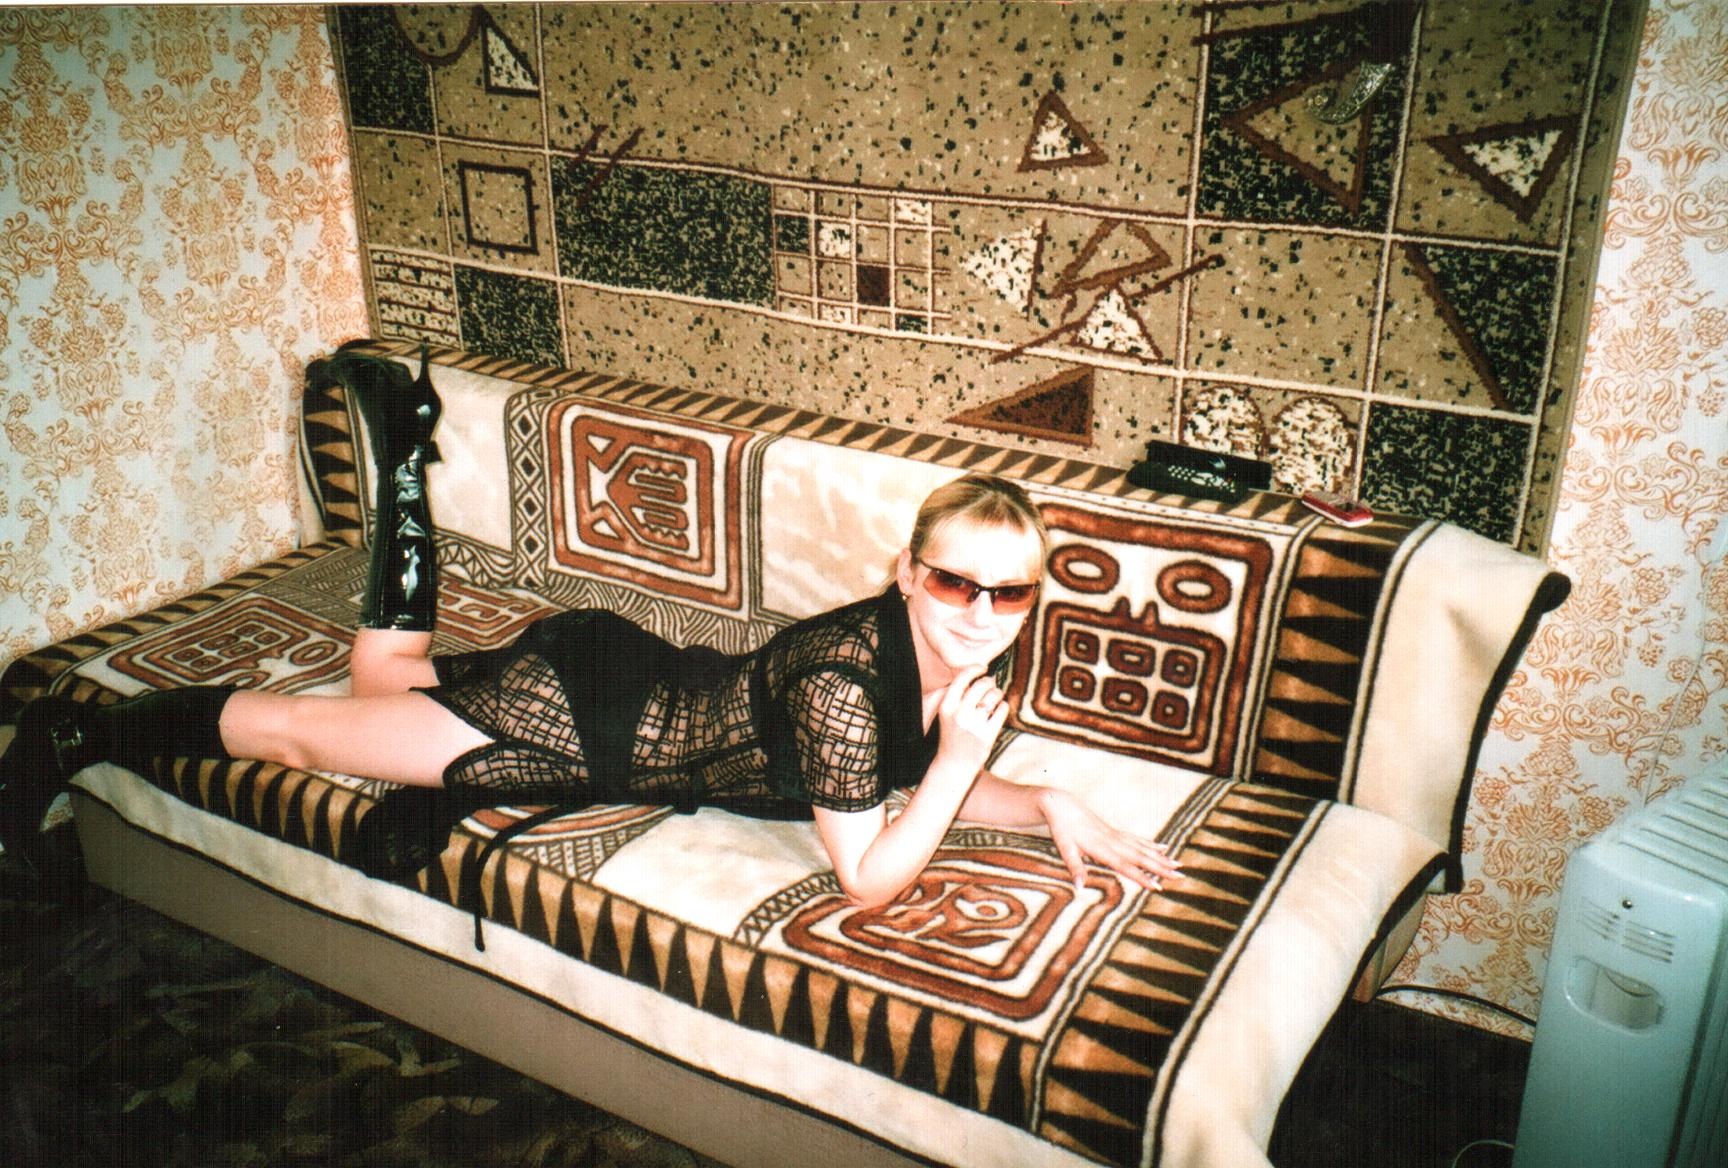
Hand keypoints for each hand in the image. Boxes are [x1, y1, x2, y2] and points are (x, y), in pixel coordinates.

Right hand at [932, 666, 1009, 780]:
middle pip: (981, 685)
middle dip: (989, 682)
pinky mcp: (987, 735)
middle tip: (991, 686)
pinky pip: (1002, 710)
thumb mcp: (947, 714)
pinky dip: (1003, 707)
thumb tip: (979, 674)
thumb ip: (958, 696)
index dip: (975, 669)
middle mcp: (959, 714)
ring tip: (996, 697)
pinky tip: (999, 710)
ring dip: (998, 693)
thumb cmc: (952, 735)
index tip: (983, 667)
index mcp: (946, 706)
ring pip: (993, 696)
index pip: (962, 678)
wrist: (954, 765)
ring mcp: (974, 725)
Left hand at [1037, 788, 1181, 891]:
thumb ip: (1074, 867)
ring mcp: (1116, 835)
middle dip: (1161, 868)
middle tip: (1181, 876)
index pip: (1125, 865)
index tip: (1158, 886)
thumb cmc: (1062, 829)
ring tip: (1179, 864)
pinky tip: (1164, 848)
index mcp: (1101, 847)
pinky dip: (1151, 845)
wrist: (1062, 805)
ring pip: (1143, 848)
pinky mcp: (1115, 832)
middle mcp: (1113, 841)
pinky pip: (1137, 839)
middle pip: (1141, 857)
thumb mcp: (1064, 848)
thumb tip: (1079, 887)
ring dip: (1161, 857)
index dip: (1142, 877)